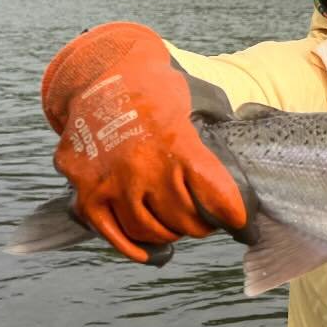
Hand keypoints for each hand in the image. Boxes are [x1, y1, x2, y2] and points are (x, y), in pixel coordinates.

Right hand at [42, 22, 246, 262]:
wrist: (99, 77)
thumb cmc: (153, 90)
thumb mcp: (196, 101)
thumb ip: (217, 136)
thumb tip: (241, 167)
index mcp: (177, 144)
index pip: (216, 197)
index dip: (234, 216)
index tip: (241, 223)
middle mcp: (143, 167)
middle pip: (185, 222)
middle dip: (201, 224)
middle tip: (205, 220)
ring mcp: (112, 183)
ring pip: (151, 232)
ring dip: (168, 234)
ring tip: (174, 223)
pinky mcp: (86, 194)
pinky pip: (113, 236)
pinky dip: (134, 247)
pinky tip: (148, 249)